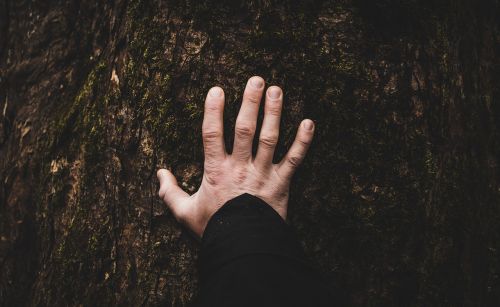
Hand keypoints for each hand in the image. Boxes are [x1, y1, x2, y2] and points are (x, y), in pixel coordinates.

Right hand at [157, 76, 314, 237]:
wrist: (242, 248)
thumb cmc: (214, 230)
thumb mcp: (184, 213)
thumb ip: (169, 192)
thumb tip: (159, 173)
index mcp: (216, 170)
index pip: (211, 134)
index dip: (213, 111)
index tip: (217, 90)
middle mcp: (240, 166)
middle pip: (245, 128)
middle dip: (250, 102)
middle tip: (256, 80)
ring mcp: (262, 173)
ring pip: (269, 138)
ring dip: (274, 113)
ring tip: (277, 90)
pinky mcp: (281, 184)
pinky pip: (294, 160)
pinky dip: (303, 142)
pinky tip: (309, 123)